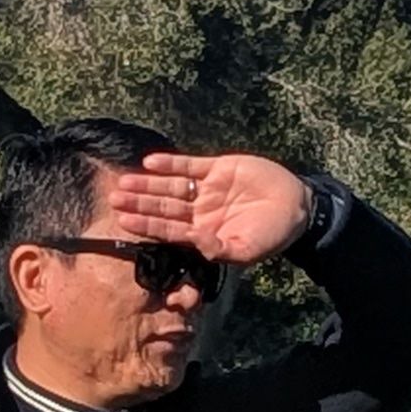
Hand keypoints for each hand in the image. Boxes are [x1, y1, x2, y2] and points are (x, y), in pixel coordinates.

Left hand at [92, 152, 315, 270]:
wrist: (296, 206)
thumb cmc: (273, 234)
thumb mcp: (248, 248)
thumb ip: (222, 249)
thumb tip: (198, 246)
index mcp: (204, 234)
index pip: (169, 230)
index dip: (146, 225)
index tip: (123, 222)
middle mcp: (200, 212)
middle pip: (163, 207)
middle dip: (139, 203)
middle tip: (113, 199)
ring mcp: (207, 189)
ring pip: (170, 186)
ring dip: (147, 184)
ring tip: (124, 181)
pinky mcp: (217, 168)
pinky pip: (189, 165)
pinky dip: (170, 163)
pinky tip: (150, 162)